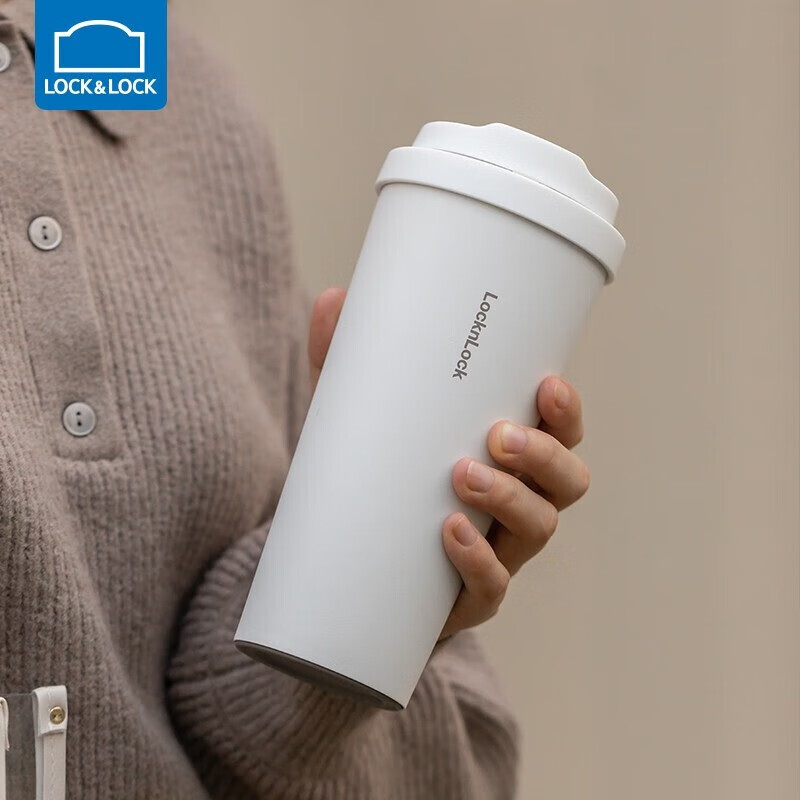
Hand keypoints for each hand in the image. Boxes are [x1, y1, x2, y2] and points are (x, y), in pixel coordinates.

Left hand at [307, 288, 589, 640]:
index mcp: (507, 459)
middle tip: (500, 435)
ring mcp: (499, 552)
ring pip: (539, 528)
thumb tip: (333, 299)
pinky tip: (451, 535)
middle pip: (567, 482)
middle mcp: (517, 504)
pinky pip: (491, 588)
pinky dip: (479, 562)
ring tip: (464, 475)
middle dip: (545, 456)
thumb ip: (347, 362)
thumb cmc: (374, 479)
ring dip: (513, 500)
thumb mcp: (360, 419)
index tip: (548, 383)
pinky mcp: (467, 597)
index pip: (560, 433)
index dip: (566, 412)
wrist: (345, 563)